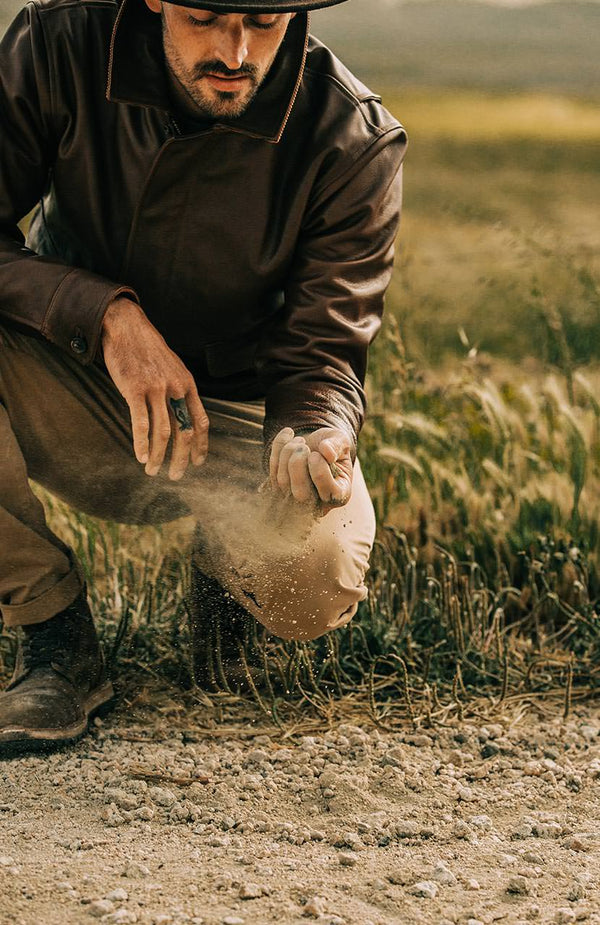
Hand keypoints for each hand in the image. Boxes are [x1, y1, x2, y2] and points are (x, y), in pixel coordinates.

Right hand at [101, 298, 208, 479]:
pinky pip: (140, 422)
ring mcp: (155, 389)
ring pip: (162, 432)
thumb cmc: (148, 350)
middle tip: (175, 475)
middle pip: (184, 432)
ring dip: (158, 456)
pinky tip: (140, 456)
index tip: (199, 463)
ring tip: (153, 470)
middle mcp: (175, 388)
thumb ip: (179, 390)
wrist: (126, 326)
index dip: (201, 445)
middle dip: (181, 459)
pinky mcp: (134, 389)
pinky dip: (141, 443)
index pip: (201, 422)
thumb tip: (182, 415)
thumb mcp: (173, 368)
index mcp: (188, 385)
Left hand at [269, 426, 353, 515]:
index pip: (330, 493)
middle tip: (303, 445)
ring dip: (287, 453)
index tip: (316, 454)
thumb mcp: (340, 440)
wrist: (315, 445)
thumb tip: (327, 453)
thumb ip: (337, 445)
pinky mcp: (279, 490)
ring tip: (299, 440)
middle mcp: (318, 503)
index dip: (320, 472)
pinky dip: (277, 449)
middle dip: (298, 464)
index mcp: (340, 494)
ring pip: (283, 482)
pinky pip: (272, 472)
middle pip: (301, 494)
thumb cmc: (331, 446)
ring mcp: (296, 500)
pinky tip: (288, 434)